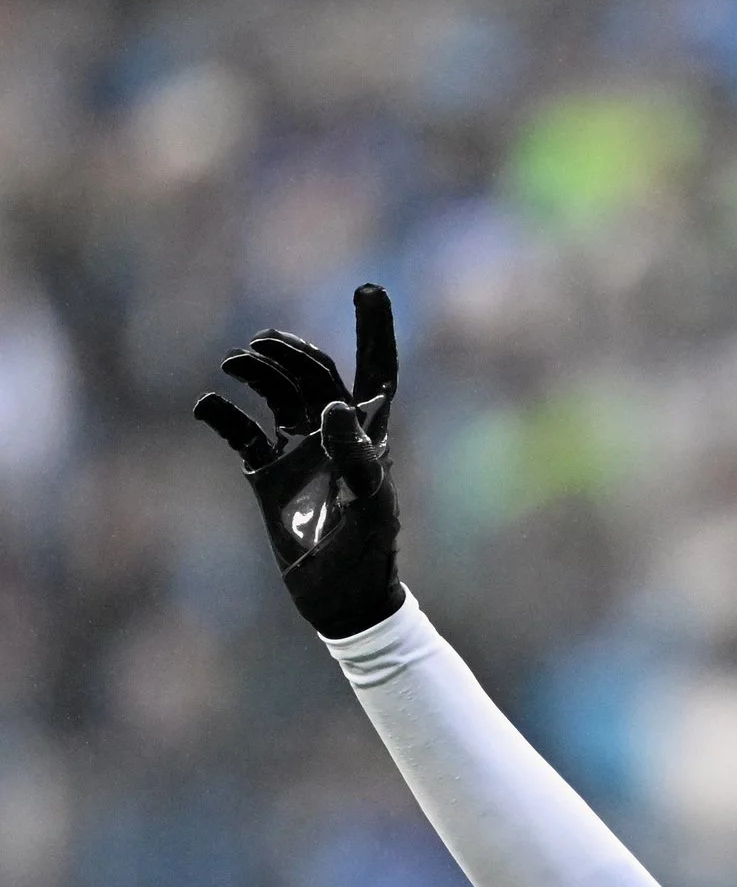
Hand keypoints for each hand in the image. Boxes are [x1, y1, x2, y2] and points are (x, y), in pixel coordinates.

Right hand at [193, 284, 404, 638]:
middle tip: (262, 343)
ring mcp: (300, 452)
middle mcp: (334, 436)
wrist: (339, 600)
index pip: (378, 370)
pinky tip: (207, 408)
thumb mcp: (371, 507)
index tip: (370, 286)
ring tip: (234, 363)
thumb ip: (357, 456)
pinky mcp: (268, 475)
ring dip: (257, 372)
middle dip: (291, 350)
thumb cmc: (368, 555)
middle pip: (315, 373)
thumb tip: (336, 405)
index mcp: (370, 436)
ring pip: (277, 394)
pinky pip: (239, 432)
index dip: (375, 329)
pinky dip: (221, 415)